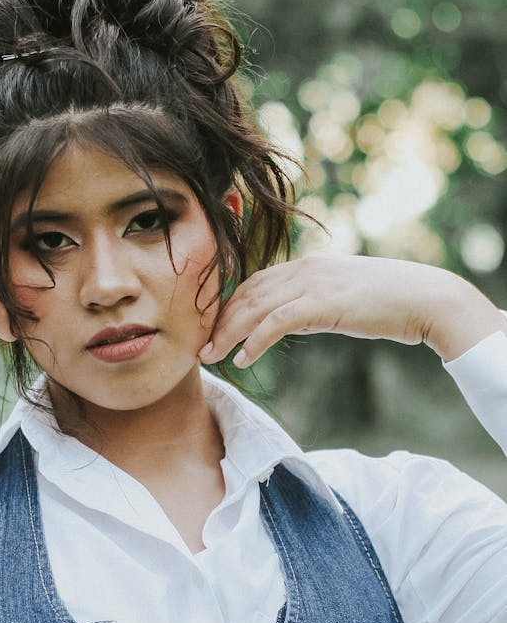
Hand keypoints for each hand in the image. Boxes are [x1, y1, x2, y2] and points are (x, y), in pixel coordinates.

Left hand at [199, 255, 505, 366]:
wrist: (424, 298)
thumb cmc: (388, 302)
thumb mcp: (341, 297)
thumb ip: (312, 303)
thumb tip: (290, 321)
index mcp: (306, 264)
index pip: (254, 282)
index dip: (229, 305)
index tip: (211, 328)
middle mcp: (303, 268)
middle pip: (246, 293)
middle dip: (218, 320)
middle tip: (199, 346)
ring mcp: (312, 284)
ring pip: (254, 307)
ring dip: (227, 333)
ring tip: (210, 356)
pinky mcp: (322, 304)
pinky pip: (275, 323)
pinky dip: (253, 341)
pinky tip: (242, 358)